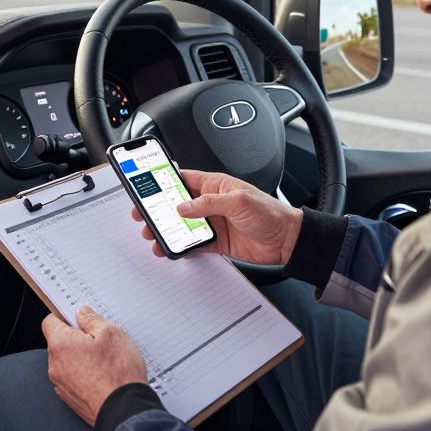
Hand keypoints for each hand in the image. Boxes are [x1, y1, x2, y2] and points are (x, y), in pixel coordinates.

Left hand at [42, 306, 147, 426]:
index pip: (50, 321)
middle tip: (100, 340)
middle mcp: (55, 365)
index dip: (65, 316)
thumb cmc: (118, 374)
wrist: (124, 412)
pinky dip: (85, 374)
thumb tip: (82, 313)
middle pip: (60, 342)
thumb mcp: (111, 334)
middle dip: (77, 338)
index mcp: (61, 345)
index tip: (80, 318)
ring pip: (68, 361)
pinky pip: (73, 378)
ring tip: (105, 361)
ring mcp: (61, 384)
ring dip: (82, 357)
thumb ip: (92, 320)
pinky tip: (103, 376)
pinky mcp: (70, 398)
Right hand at [131, 169, 302, 264]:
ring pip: (184, 226)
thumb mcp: (238, 202)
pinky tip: (174, 250)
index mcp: (216, 185)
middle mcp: (212, 203)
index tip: (147, 188)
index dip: (165, 183)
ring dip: (169, 231)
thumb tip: (184, 207)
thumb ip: (208, 203)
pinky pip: (196, 244)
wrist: (287, 239)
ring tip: (155, 237)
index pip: (185, 180)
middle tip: (143, 217)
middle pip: (178, 205)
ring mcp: (214, 223)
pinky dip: (184, 248)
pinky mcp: (218, 242)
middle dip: (160, 210)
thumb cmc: (270, 213)